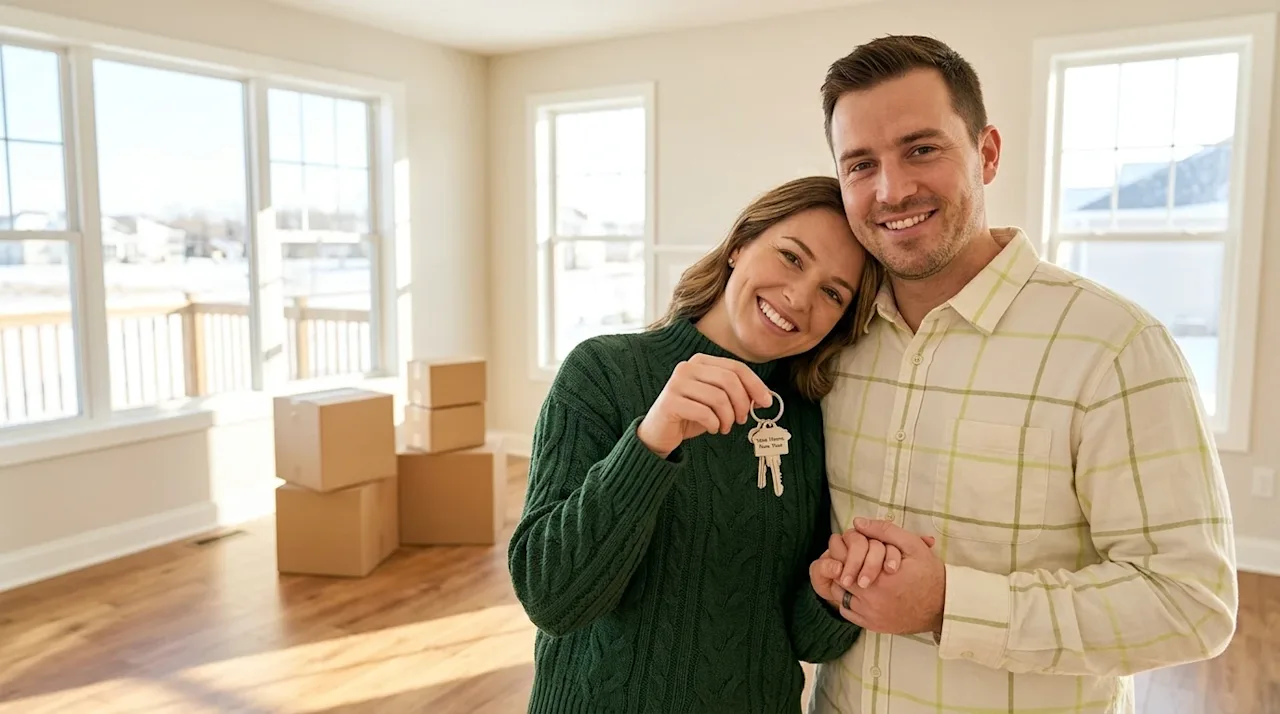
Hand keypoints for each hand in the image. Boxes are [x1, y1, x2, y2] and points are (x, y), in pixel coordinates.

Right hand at [637, 353, 772, 457]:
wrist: (659, 433)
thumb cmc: (691, 415)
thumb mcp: (717, 402)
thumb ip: (737, 394)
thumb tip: (764, 397)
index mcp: (701, 362)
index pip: (736, 367)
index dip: (755, 385)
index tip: (766, 402)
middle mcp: (687, 368)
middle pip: (729, 380)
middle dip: (742, 403)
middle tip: (742, 419)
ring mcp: (676, 383)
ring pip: (718, 398)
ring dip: (728, 417)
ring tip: (725, 427)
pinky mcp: (670, 402)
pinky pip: (704, 413)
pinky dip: (714, 424)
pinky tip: (712, 428)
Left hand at [809, 527, 934, 608]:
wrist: (944, 605)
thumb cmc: (929, 573)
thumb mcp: (913, 545)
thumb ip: (884, 531)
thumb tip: (858, 523)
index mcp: (880, 579)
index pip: (842, 561)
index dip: (840, 548)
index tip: (843, 541)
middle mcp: (872, 601)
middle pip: (838, 578)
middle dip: (839, 563)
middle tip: (844, 555)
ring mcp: (871, 616)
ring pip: (839, 596)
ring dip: (841, 582)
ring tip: (851, 570)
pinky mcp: (873, 626)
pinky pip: (847, 612)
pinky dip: (847, 600)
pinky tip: (857, 589)